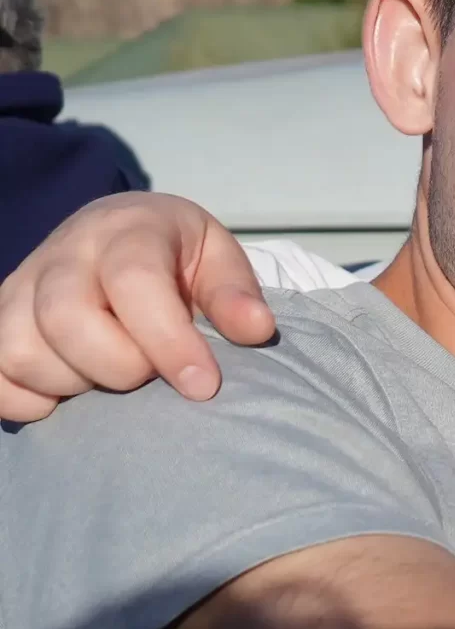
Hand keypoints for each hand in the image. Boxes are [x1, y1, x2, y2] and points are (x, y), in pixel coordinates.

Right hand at [0, 194, 270, 420]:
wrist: (113, 233)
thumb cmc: (174, 255)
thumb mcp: (216, 257)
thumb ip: (235, 294)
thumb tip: (257, 330)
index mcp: (126, 230)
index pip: (134, 282)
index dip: (167, 340)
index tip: (202, 385)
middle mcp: (62, 255)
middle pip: (65, 319)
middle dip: (118, 366)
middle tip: (149, 372)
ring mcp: (19, 288)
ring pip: (21, 350)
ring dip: (73, 382)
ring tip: (111, 372)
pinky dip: (26, 398)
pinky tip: (67, 391)